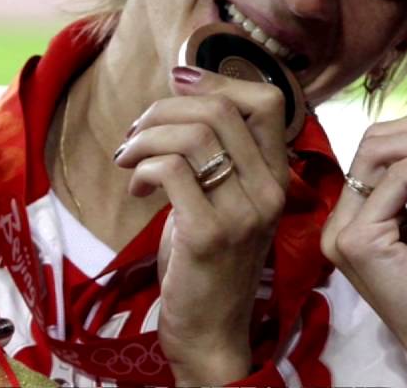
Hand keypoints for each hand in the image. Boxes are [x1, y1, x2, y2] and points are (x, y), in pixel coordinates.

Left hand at [115, 65, 289, 384]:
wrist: (210, 329)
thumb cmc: (210, 259)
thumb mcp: (228, 198)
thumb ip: (219, 152)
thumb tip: (184, 90)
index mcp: (278, 175)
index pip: (267, 100)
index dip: (218, 78)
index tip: (178, 80)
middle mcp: (269, 189)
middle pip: (220, 110)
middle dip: (164, 109)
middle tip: (137, 133)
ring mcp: (243, 212)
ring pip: (193, 136)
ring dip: (146, 138)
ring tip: (128, 158)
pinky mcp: (209, 234)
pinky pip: (171, 171)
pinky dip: (143, 169)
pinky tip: (136, 188)